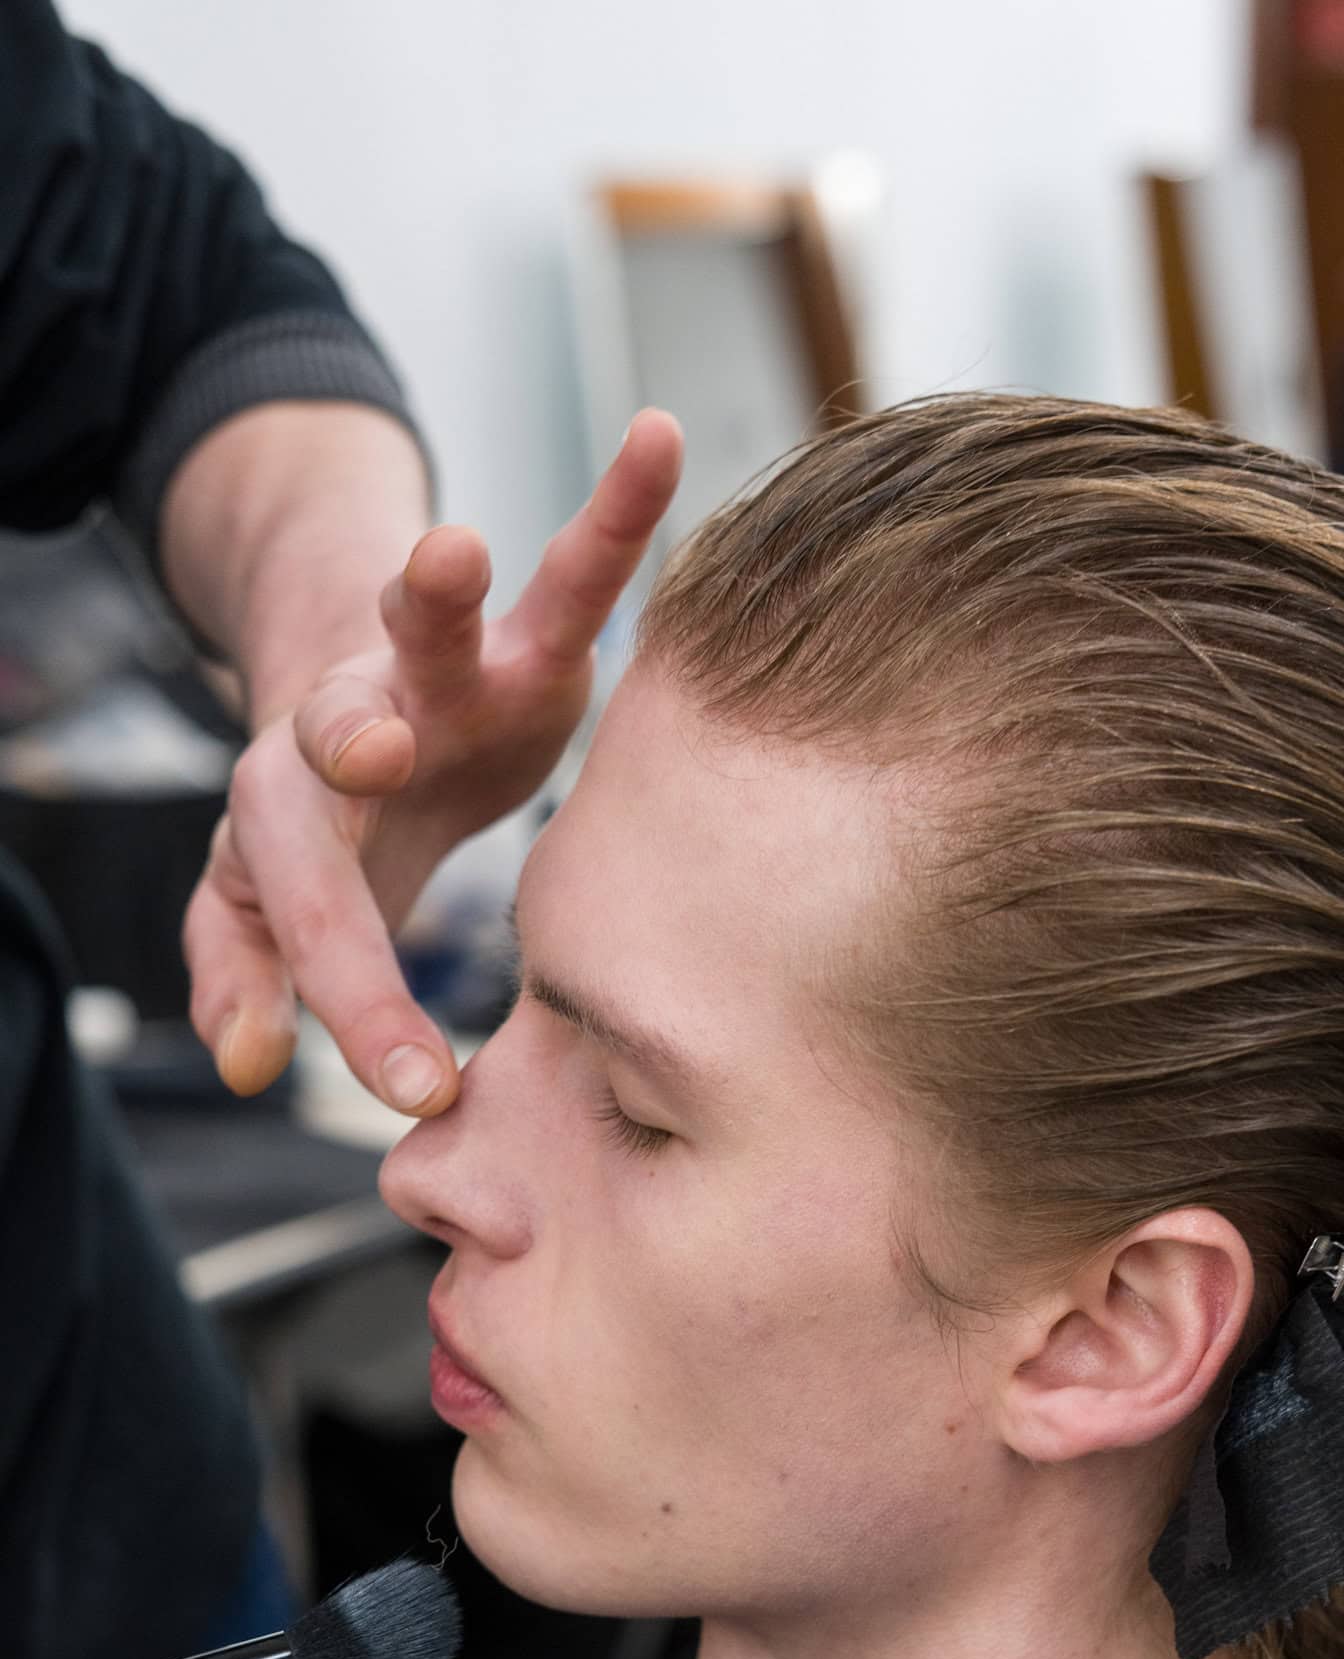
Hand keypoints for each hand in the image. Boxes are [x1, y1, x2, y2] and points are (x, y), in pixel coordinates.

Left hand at [185, 408, 683, 1113]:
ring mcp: (437, 677)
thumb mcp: (279, 906)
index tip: (422, 1088)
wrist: (374, 709)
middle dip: (350, 751)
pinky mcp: (527, 643)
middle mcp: (346, 732)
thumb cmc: (335, 830)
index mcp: (288, 821)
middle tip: (376, 756)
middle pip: (329, 743)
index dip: (356, 1001)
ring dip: (433, 589)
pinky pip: (575, 573)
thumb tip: (240, 1063)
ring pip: (420, 623)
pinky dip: (617, 511)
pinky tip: (659, 441)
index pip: (312, 915)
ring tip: (452, 551)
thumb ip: (251, 971)